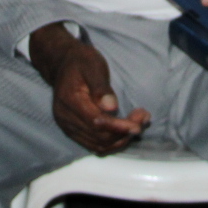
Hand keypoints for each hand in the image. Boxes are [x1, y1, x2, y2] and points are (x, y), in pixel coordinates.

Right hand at [29, 24, 148, 154]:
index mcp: (69, 101)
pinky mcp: (74, 131)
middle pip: (99, 137)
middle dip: (124, 132)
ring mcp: (68, 127)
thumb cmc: (81, 62)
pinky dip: (113, 142)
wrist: (64, 64)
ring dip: (121, 139)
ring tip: (139, 124)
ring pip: (98, 145)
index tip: (138, 125)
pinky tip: (126, 132)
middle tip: (143, 118)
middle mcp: (66, 118)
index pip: (96, 123)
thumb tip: (112, 107)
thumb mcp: (93, 66)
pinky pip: (95, 145)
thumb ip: (101, 87)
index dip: (118, 127)